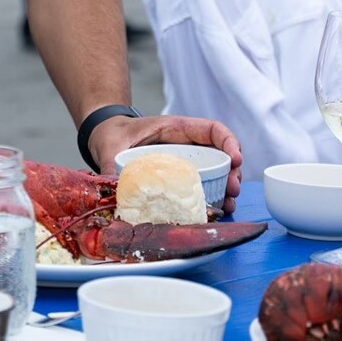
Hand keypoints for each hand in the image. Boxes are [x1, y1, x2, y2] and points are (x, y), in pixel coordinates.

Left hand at [87, 114, 243, 214]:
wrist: (106, 139)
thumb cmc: (113, 135)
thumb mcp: (111, 147)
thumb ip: (111, 166)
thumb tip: (113, 191)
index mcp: (175, 129)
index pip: (211, 129)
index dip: (229, 141)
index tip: (236, 159)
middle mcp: (186, 146)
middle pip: (220, 154)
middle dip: (232, 172)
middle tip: (233, 191)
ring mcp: (185, 162)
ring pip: (216, 173)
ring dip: (226, 188)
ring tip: (228, 206)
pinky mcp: (179, 178)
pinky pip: (202, 186)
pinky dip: (212, 198)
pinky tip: (215, 211)